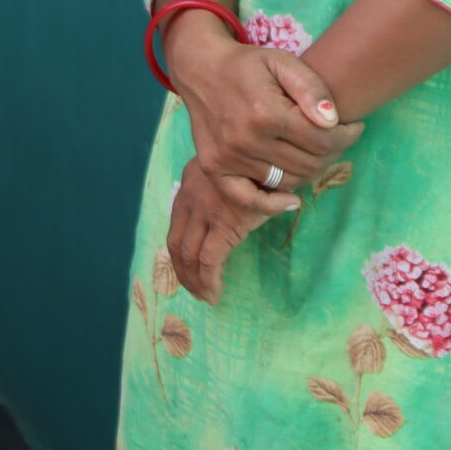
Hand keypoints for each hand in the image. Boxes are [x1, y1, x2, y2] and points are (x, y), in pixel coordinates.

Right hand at [163, 17, 362, 188]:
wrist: (200, 68)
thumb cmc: (247, 64)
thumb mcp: (282, 61)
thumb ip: (310, 86)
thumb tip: (332, 121)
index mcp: (266, 112)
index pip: (323, 141)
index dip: (347, 136)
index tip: (354, 127)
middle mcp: (246, 140)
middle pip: (308, 165)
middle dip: (332, 153)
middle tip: (335, 139)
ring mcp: (228, 156)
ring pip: (286, 181)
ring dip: (308, 172)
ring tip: (314, 154)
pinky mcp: (213, 167)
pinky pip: (248, 199)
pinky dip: (272, 205)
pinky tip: (291, 201)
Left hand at [165, 156, 298, 304]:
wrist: (274, 155)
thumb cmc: (260, 166)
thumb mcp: (234, 172)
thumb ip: (226, 190)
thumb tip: (229, 212)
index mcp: (190, 185)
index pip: (176, 224)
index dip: (179, 251)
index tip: (187, 268)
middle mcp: (190, 198)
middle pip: (175, 243)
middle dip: (182, 271)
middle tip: (193, 290)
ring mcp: (205, 211)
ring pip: (187, 254)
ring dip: (192, 279)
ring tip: (203, 296)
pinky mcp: (224, 224)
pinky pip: (209, 260)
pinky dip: (208, 280)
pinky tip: (214, 294)